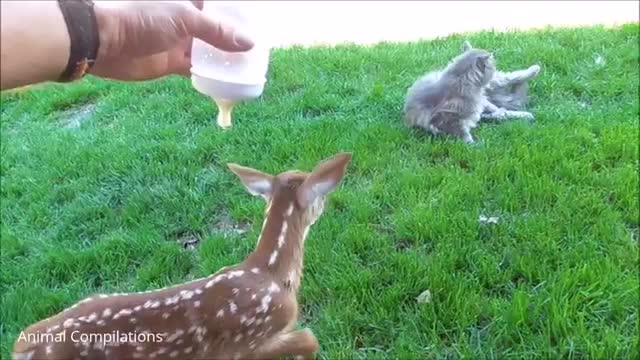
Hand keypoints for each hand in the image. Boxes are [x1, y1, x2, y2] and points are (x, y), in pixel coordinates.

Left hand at [90, 0, 253, 80]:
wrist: (105, 41)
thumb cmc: (143, 18)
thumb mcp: (186, 19)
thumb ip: (218, 31)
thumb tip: (249, 43)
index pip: (216, 5)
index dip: (233, 13)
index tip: (253, 25)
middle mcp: (183, 17)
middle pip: (215, 27)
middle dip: (233, 38)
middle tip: (256, 49)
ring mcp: (178, 40)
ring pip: (208, 49)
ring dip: (224, 58)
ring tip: (248, 66)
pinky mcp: (171, 62)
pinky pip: (196, 68)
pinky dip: (211, 74)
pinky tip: (228, 80)